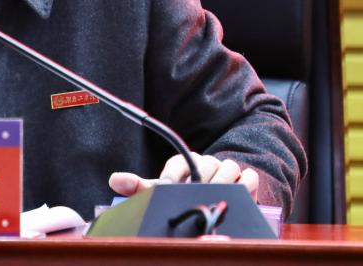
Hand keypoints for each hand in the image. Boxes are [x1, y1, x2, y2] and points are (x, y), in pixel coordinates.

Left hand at [108, 153, 258, 199]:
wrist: (219, 198)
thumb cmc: (186, 193)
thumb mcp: (163, 191)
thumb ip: (139, 187)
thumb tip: (114, 180)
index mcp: (185, 162)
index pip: (178, 162)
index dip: (171, 176)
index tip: (166, 188)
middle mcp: (206, 162)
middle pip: (205, 166)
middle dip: (197, 184)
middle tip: (191, 197)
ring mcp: (228, 169)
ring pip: (228, 169)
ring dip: (221, 185)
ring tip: (212, 199)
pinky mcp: (247, 180)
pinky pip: (248, 177)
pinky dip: (244, 186)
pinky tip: (235, 197)